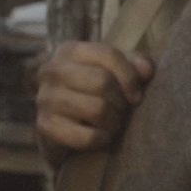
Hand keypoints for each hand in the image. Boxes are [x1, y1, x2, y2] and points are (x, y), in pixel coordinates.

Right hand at [32, 41, 154, 166]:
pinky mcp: (45, 126)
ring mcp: (44, 98)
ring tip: (112, 123)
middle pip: (102, 82)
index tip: (137, 96)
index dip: (130, 77)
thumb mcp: (120, 72)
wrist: (71, 128)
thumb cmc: (101, 93)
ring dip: (113, 122)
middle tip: (122, 111)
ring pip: (97, 109)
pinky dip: (101, 139)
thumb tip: (146, 70)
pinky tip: (100, 136)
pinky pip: (87, 136)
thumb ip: (136, 65)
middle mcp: (52, 70)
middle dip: (121, 101)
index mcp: (70, 51)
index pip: (108, 54)